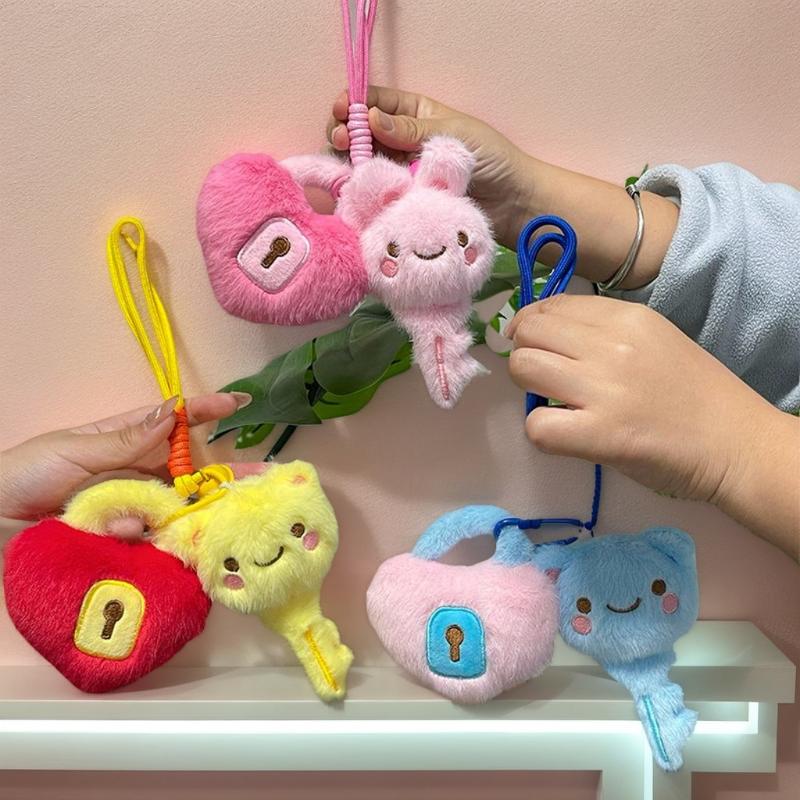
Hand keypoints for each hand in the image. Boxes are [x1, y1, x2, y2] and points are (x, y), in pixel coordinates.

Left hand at [0, 393, 259, 522]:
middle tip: (263, 476)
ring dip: (194, 510)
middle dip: (226, 474)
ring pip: (176, 508)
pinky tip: (137, 534)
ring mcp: (132, 508)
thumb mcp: (72, 450)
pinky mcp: (123, 540)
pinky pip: (149, 537)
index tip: (240, 404)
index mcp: (126, 440)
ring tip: (219, 514)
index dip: (206, 411)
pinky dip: (150, 535)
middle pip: (190, 471)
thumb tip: (172, 412)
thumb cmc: (25, 474)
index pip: (173, 422)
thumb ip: (124, 439)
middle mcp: (137, 474)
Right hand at [326, 86, 531, 248]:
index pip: (377, 103)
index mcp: (416, 115)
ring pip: (362, 163)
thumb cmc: (490, 159)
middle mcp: (403, 143)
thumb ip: (410, 130)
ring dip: (346, 161)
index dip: (356, 103)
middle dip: (345, 132)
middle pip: (362, 133)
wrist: (511, 204)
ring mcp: (400, 174)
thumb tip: (371, 118)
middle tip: (341, 139)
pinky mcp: (401, 202)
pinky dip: (358, 189)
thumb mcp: (451, 134)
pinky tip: (348, 186)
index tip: (342, 110)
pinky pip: (374, 193)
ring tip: (342, 162)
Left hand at [507, 295, 799, 557]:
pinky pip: (537, 426)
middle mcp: (611, 344)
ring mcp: (604, 388)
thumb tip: (542, 333)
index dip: (530, 325)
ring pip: (523, 367)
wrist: (735, 443)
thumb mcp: (653, 339)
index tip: (537, 346)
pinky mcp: (601, 434)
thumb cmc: (694, 393)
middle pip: (528, 331)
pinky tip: (567, 436)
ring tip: (555, 404)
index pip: (550, 305)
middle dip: (524, 353)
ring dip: (528, 388)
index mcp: (626, 317)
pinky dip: (541, 433)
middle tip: (544, 378)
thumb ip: (602, 331)